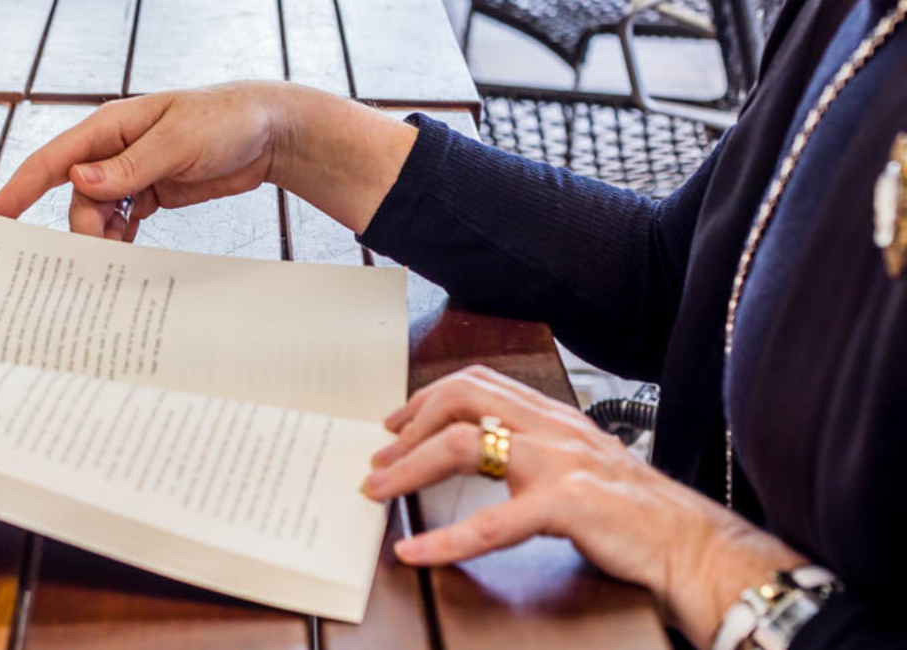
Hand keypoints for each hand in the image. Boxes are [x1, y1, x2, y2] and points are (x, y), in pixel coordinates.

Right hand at [0, 81, 417, 239]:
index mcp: (110, 127)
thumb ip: (130, 166)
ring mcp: (132, 173)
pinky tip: (128, 260)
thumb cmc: (227, 120)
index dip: (17, 190)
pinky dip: (122, 242)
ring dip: (104, 241)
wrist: (272, 131)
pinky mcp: (152, 192)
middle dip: (83, 231)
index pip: (52, 162)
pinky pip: (123, 222)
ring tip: (117, 266)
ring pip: (99, 216)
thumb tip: (81, 183)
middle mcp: (114, 150)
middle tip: (96, 262)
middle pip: (78, 200)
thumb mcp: (179, 141)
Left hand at [360, 365, 806, 646]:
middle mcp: (554, 428)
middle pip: (462, 399)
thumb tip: (483, 455)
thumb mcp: (582, 466)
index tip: (397, 423)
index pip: (480, 383)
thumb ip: (537, 453)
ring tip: (378, 491)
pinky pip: (492, 522)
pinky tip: (417, 553)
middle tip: (379, 457)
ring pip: (464, 444)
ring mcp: (560, 463)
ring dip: (409, 469)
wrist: (695, 546)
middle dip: (410, 425)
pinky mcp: (568, 505)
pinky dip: (445, 539)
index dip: (430, 398)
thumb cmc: (639, 514)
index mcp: (555, 418)